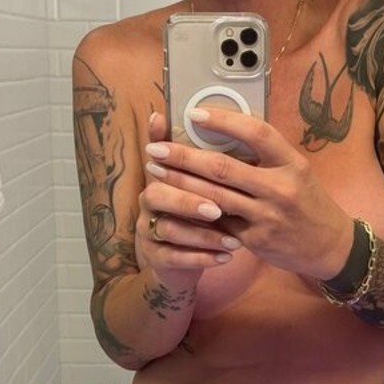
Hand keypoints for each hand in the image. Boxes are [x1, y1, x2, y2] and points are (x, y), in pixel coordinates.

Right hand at [137, 111, 241, 277]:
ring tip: (234, 241)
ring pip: (168, 230)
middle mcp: (149, 202)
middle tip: (219, 208)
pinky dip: (202, 258)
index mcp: (161, 178)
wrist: (179, 261)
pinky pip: (174, 258)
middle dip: (189, 201)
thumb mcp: (202, 185)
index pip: (161, 160)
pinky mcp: (155, 258)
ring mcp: (149, 231)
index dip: (174, 155)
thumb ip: (209, 157)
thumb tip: (213, 122)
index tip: (199, 157)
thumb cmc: (196, 216)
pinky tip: (226, 257)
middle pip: (158, 195)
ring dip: (202, 235)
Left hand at [144, 107, 354, 281]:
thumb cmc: (308, 201)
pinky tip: (172, 202)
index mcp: (292, 163)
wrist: (330, 245)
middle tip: (156, 148)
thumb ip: (266, 154)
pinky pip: (218, 224)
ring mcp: (267, 218)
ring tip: (156, 172)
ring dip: (180, 184)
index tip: (193, 113)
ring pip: (214, 197)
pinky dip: (193, 212)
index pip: (257, 133)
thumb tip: (225, 128)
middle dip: (183, 157)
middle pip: (223, 168)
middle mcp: (280, 189)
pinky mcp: (255, 241)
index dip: (223, 121)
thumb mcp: (297, 170)